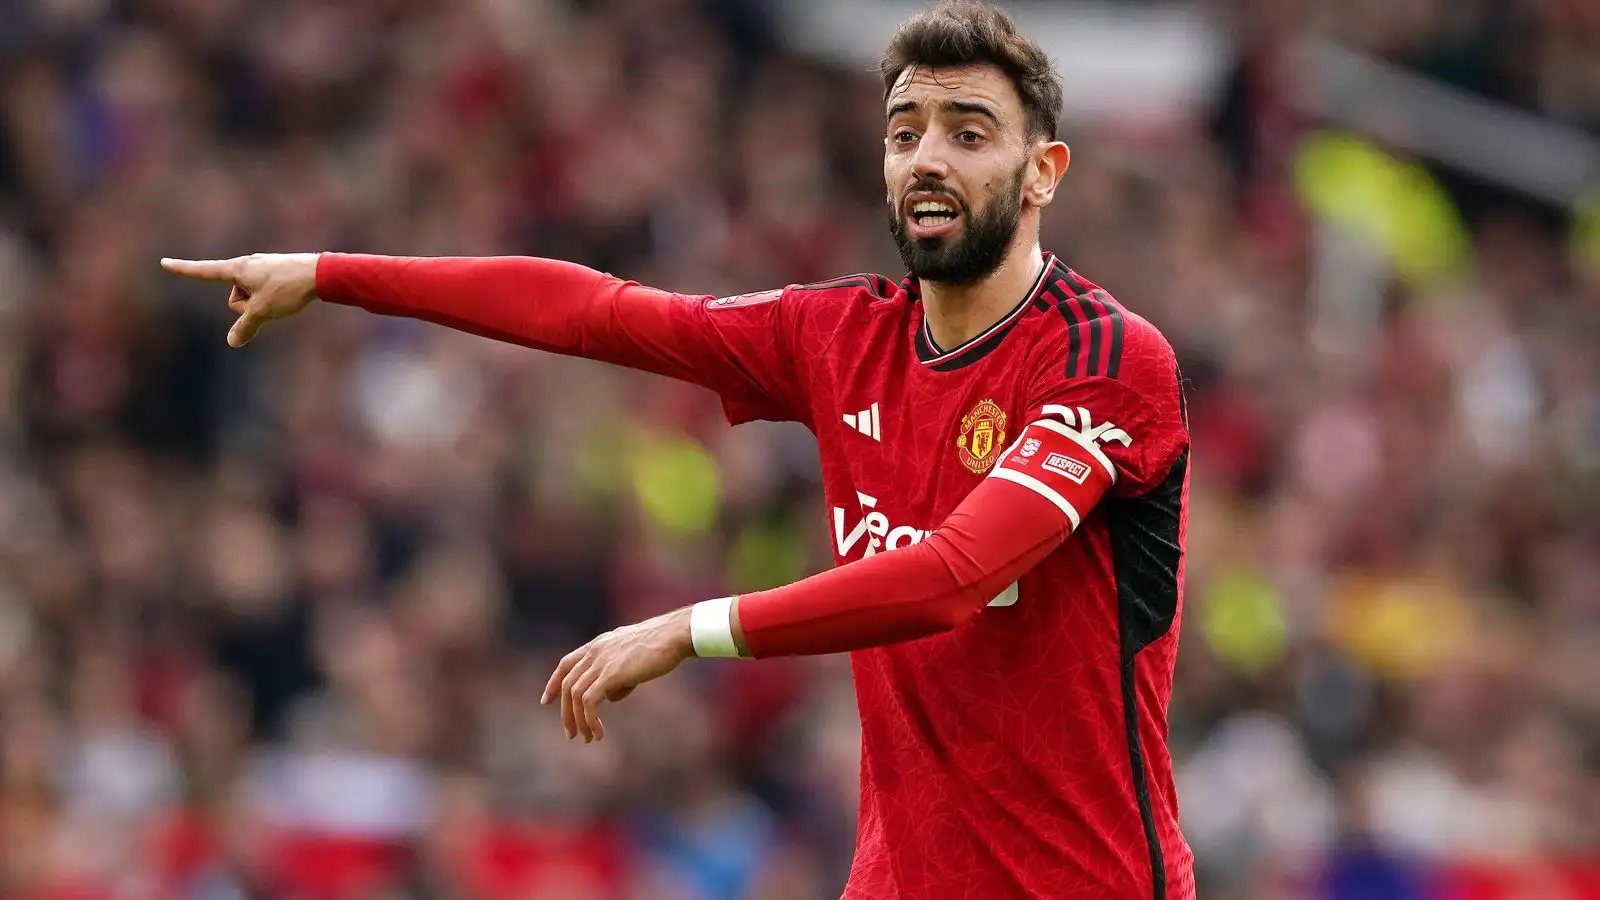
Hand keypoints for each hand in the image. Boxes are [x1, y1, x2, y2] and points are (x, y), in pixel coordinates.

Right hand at [160, 253, 320, 346]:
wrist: (320, 273)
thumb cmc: (288, 288)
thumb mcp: (263, 311)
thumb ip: (245, 327)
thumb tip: (232, 342)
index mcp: (237, 269)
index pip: (204, 272)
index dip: (183, 269)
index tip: (164, 262)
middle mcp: (247, 265)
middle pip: (236, 299)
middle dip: (249, 307)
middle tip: (271, 300)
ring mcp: (262, 268)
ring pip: (252, 298)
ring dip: (263, 303)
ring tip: (283, 296)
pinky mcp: (275, 273)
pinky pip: (266, 294)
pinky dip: (274, 299)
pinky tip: (290, 294)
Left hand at [541, 608, 694, 741]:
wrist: (673, 636)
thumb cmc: (661, 646)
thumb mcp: (633, 659)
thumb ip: (619, 677)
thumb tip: (611, 698)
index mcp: (599, 645)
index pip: (566, 663)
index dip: (554, 683)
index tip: (546, 701)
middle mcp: (595, 651)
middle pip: (568, 684)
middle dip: (566, 712)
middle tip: (571, 733)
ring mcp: (600, 662)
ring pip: (575, 696)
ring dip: (579, 721)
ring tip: (588, 738)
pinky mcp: (610, 674)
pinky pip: (589, 702)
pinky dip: (590, 720)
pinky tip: (599, 733)